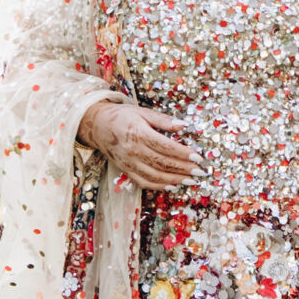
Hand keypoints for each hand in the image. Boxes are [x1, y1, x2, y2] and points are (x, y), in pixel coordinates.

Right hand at [79, 99, 194, 190]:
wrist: (97, 125)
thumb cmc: (122, 116)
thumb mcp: (143, 112)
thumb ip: (163, 120)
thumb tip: (184, 125)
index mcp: (139, 133)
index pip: (166, 147)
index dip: (183, 154)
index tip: (198, 157)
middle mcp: (133, 150)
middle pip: (163, 163)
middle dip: (184, 169)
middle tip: (200, 172)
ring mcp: (128, 163)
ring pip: (155, 176)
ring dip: (175, 180)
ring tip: (191, 181)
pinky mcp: (126, 170)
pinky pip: (144, 182)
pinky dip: (159, 186)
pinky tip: (172, 185)